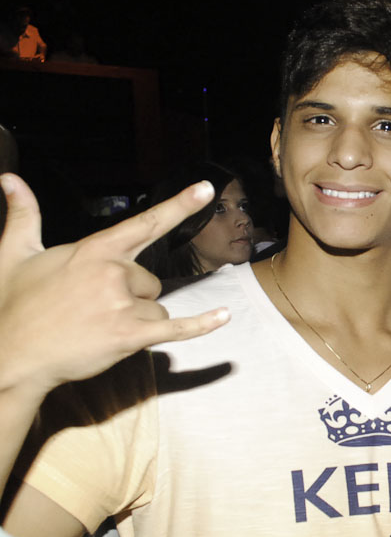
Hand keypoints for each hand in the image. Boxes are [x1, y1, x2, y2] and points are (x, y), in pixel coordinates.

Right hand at [0, 174, 230, 397]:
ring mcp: (123, 305)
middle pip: (150, 281)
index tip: (207, 189)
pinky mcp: (130, 336)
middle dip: (130, 297)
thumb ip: (24, 215)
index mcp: (93, 250)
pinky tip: (224, 316)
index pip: (146, 222)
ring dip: (137, 321)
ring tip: (97, 328)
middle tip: (90, 310)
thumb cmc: (12, 306)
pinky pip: (176, 328)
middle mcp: (114, 273)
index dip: (179, 205)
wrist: (10, 357)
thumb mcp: (13, 255)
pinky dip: (202, 324)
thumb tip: (9, 179)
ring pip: (156, 309)